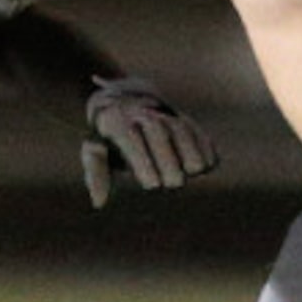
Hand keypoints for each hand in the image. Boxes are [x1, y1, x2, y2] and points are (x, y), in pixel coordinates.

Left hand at [81, 76, 215, 206]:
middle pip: (158, 131)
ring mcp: (165, 112)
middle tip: (173, 183)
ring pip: (182, 128)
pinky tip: (205, 166)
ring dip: (191, 152)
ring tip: (193, 172)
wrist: (126, 100)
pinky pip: (199, 132)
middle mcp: (140, 111)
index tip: (152, 184)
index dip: (143, 161)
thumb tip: (99, 202)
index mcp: (115, 120)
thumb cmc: (110, 137)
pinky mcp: (185, 119)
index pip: (129, 138)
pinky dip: (205, 147)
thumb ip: (96, 173)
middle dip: (169, 158)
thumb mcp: (96, 150)